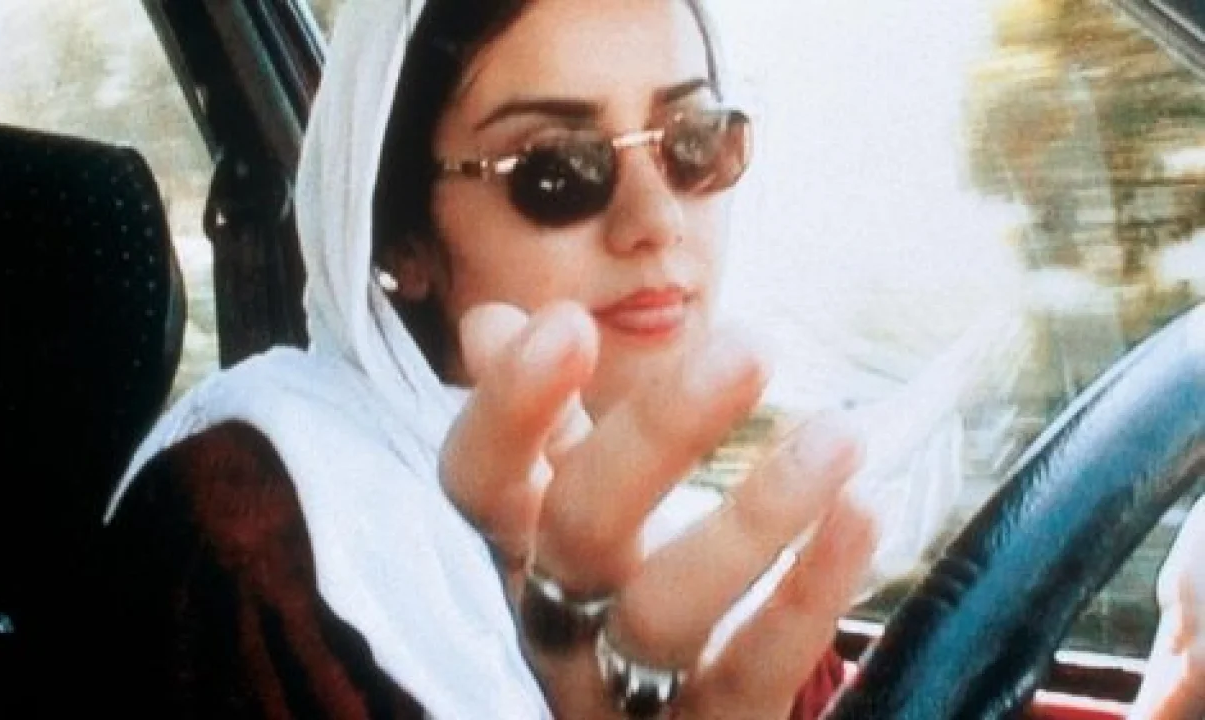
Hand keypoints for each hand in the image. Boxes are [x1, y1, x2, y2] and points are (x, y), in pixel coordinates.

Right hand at [442, 301, 877, 718]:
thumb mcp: (571, 493)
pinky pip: (753, 674)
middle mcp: (555, 618)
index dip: (509, 408)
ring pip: (664, 615)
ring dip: (755, 518)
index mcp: (520, 545)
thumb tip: (494, 323)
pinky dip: (811, 595)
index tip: (569, 324)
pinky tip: (864, 513)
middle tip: (750, 348)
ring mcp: (623, 692)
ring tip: (839, 433)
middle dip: (658, 434)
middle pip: (578, 532)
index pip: (478, 480)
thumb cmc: (615, 585)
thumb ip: (543, 415)